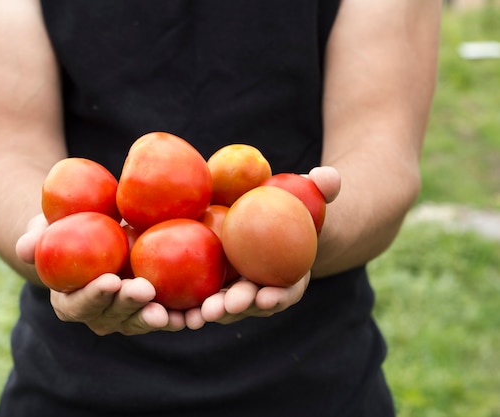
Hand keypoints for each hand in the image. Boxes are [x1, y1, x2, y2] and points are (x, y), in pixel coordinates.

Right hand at [16, 214, 186, 335]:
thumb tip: (25, 247)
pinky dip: (179, 317)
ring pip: (139, 321)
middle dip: (128, 306)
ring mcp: (126, 313)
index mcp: (70, 298)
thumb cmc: (69, 225)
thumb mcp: (50, 223)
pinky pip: (165, 315)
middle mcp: (98, 313)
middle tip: (144, 290)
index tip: (110, 280)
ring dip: (155, 318)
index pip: (78, 303)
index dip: (93, 295)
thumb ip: (38, 234)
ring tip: (172, 314)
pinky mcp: (151, 305)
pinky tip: (193, 314)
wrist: (97, 227)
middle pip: (112, 316)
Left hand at [183, 165, 340, 329]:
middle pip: (253, 304)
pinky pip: (202, 294)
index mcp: (289, 274)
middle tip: (228, 305)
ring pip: (226, 306)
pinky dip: (191, 305)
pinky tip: (176, 310)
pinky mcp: (214, 283)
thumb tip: (329, 176)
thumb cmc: (287, 203)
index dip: (279, 297)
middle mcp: (263, 288)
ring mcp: (237, 290)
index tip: (267, 296)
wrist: (261, 210)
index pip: (287, 290)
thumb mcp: (304, 193)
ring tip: (200, 313)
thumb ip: (320, 186)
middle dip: (241, 307)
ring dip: (215, 311)